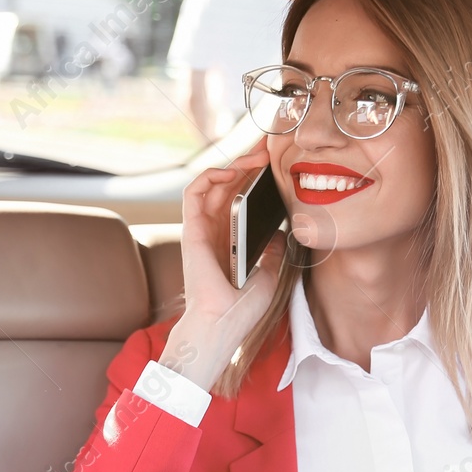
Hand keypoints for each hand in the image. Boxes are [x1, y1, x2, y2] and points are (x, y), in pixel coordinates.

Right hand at [162, 140, 284, 390]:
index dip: (257, 179)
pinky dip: (209, 176)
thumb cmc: (240, 311)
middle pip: (229, 186)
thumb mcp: (269, 276)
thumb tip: (280, 233)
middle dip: (249, 162)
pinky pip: (194, 193)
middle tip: (270, 145)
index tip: (278, 164)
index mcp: (231, 242)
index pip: (241, 200)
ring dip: (234, 164)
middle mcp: (215, 232)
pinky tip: (231, 170)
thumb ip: (272, 252)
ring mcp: (202, 230)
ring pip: (213, 184)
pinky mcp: (191, 230)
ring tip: (258, 155)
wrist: (221, 326)